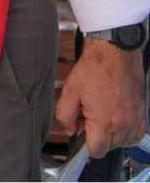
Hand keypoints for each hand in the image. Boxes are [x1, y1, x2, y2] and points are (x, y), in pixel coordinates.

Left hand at [57, 40, 147, 156]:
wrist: (116, 54)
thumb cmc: (94, 70)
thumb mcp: (70, 92)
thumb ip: (64, 116)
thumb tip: (69, 130)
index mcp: (103, 122)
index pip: (96, 151)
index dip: (85, 146)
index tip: (80, 135)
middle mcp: (123, 125)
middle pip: (109, 148)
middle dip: (97, 138)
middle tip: (88, 119)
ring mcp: (135, 121)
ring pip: (123, 143)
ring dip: (112, 135)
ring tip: (102, 116)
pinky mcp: (142, 115)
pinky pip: (135, 134)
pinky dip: (125, 131)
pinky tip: (115, 118)